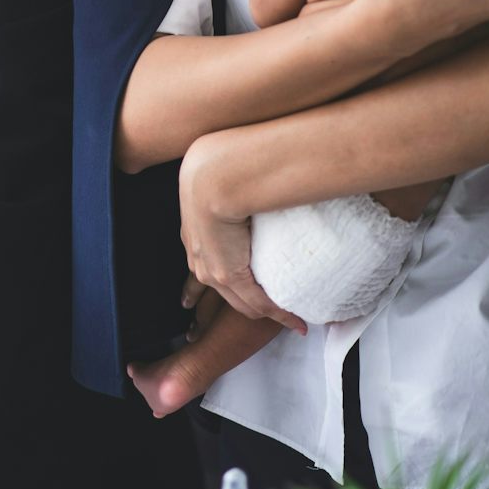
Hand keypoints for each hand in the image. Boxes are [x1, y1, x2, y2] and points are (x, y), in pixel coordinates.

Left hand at [178, 134, 305, 334]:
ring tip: (292, 318)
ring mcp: (211, 268)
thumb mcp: (219, 183)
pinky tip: (296, 321)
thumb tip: (246, 174)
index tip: (240, 284)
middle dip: (247, 303)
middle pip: (223, 292)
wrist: (212, 175)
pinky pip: (258, 302)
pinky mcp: (229, 274)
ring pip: (241, 301)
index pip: (207, 266)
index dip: (225, 279)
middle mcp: (197, 256)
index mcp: (192, 234)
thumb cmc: (220, 167)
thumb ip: (232, 187)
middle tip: (272, 310)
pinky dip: (278, 314)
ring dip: (267, 311)